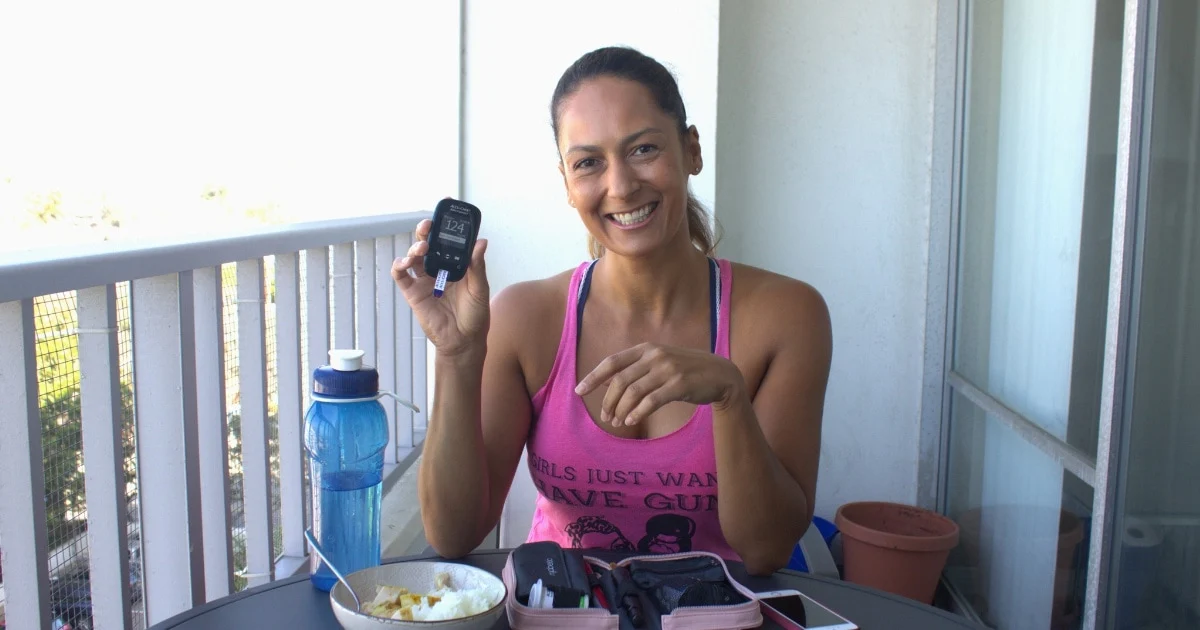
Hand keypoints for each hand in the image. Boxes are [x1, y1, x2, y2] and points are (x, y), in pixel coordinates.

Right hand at [391, 218, 489, 357]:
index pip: (450, 238)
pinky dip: (399, 266)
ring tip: (422, 249)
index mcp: (456, 263)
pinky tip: (404, 263)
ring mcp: (424, 279)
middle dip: (427, 230)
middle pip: (428, 242)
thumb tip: (481, 242)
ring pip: (414, 255)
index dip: (446, 221)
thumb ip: (477, 266)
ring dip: (415, 248)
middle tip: (429, 225)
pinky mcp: (413, 293)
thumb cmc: (474, 315)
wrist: (463, 341)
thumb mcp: (480, 289)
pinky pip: (401, 276)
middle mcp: (439, 267)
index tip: (447, 204)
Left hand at [574, 343, 746, 426]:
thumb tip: (605, 382)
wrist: (720, 375)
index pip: (612, 362)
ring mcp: (668, 369)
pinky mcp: (679, 384)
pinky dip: (638, 412)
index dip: (593, 377)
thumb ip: (635, 368)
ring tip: (617, 422)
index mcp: (647, 348)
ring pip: (634, 392)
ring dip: (621, 410)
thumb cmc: (685, 371)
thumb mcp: (659, 362)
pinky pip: (652, 401)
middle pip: (620, 380)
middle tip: (605, 417)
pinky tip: (631, 421)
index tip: (579, 391)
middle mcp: (655, 356)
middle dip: (608, 401)